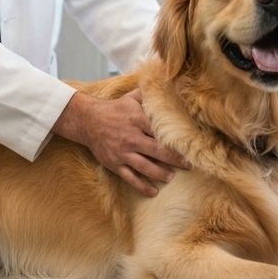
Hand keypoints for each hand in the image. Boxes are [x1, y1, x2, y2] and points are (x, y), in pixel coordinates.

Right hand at [52, 89, 189, 196]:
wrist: (88, 120)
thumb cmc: (114, 109)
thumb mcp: (131, 98)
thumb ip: (148, 95)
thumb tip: (166, 87)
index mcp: (137, 119)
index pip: (161, 132)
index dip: (175, 140)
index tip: (189, 145)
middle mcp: (131, 137)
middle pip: (158, 151)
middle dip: (175, 159)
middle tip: (189, 165)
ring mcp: (123, 152)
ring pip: (146, 167)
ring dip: (161, 174)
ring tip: (172, 177)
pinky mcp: (115, 164)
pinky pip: (130, 178)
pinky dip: (142, 186)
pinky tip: (153, 191)